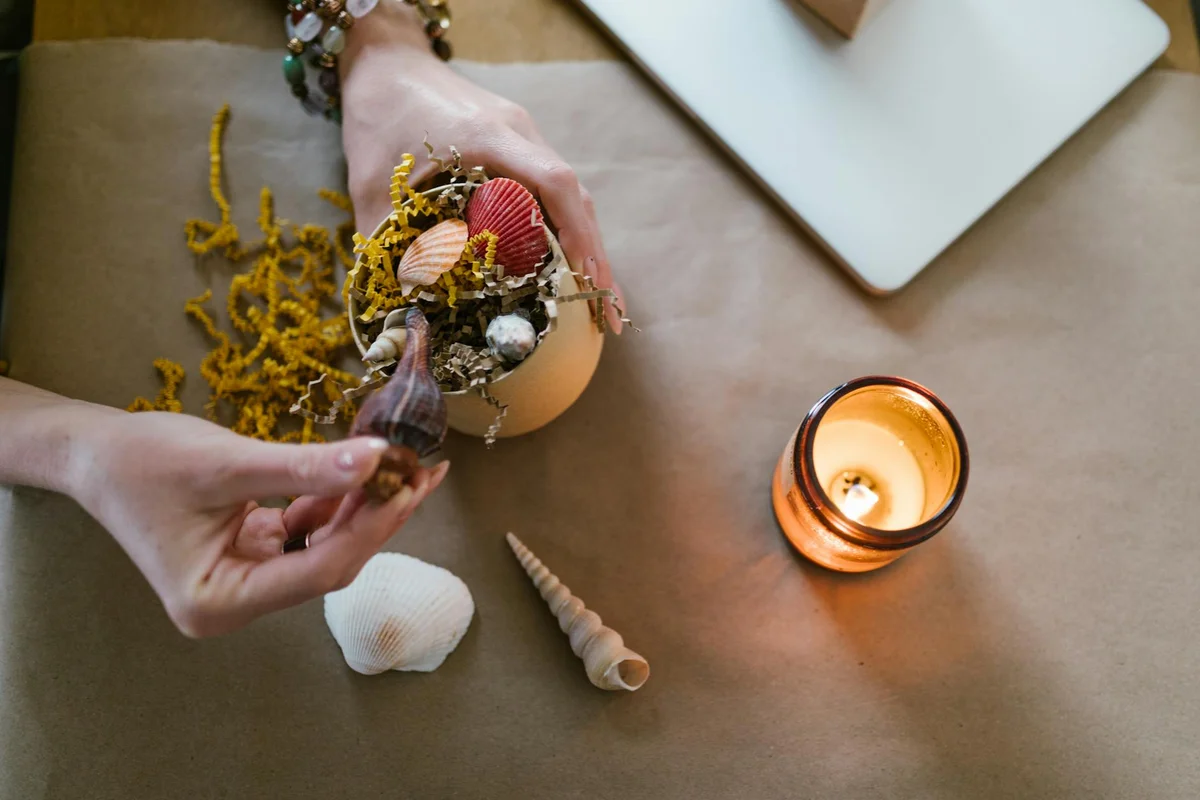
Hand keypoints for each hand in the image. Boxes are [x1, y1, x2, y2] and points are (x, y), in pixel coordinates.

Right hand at [69, 410, 448, 637]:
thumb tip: (376, 460)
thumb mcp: (227, 463)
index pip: (319, 570)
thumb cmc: (143, 461)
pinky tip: (361, 471)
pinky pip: (307, 534)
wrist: (94, 453)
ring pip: (325, 548)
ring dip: (362, 507)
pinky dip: (334, 503)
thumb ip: (303, 468)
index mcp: (219, 602)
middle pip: (329, 563)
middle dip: (376, 516)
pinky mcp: (252, 555)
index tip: (409, 483)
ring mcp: (245, 581)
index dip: (371, 527)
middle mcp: (235, 603)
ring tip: (402, 464)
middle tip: (422, 470)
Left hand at [339, 6, 624, 331]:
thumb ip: (383, 242)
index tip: (588, 282)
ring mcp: (524, 136)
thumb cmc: (377, 115)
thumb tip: (398, 306)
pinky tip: (569, 267)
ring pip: (571, 196)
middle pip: (576, 197)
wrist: (385, 61)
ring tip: (599, 302)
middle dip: (597, 258)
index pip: (555, 184)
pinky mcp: (519, 143)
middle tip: (612, 315)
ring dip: (588, 247)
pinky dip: (567, 229)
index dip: (577, 236)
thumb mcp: (370, 183)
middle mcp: (519, 134)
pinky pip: (553, 189)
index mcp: (488, 138)